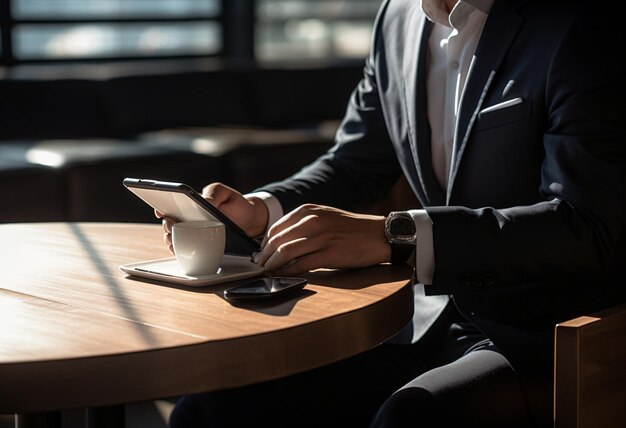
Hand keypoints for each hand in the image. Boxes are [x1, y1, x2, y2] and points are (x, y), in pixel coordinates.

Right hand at [155, 182, 268, 253]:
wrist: (250, 221)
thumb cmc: (235, 204)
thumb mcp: (225, 193)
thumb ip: (213, 193)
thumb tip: (204, 201)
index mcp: (190, 204)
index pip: (170, 205)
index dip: (161, 208)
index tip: (161, 211)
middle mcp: (187, 219)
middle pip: (169, 223)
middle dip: (166, 224)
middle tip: (171, 223)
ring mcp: (191, 233)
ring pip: (172, 237)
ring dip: (169, 238)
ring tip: (173, 238)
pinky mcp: (197, 245)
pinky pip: (183, 249)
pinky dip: (178, 251)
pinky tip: (179, 250)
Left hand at [253, 204, 390, 275]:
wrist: (380, 235)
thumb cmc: (353, 229)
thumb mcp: (325, 217)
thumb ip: (304, 225)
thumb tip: (283, 242)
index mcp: (308, 211)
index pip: (276, 228)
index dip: (265, 244)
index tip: (262, 254)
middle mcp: (312, 221)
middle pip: (276, 241)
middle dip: (264, 256)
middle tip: (260, 267)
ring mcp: (320, 237)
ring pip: (284, 253)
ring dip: (272, 266)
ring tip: (268, 273)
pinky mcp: (329, 254)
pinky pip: (300, 265)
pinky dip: (287, 272)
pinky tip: (283, 277)